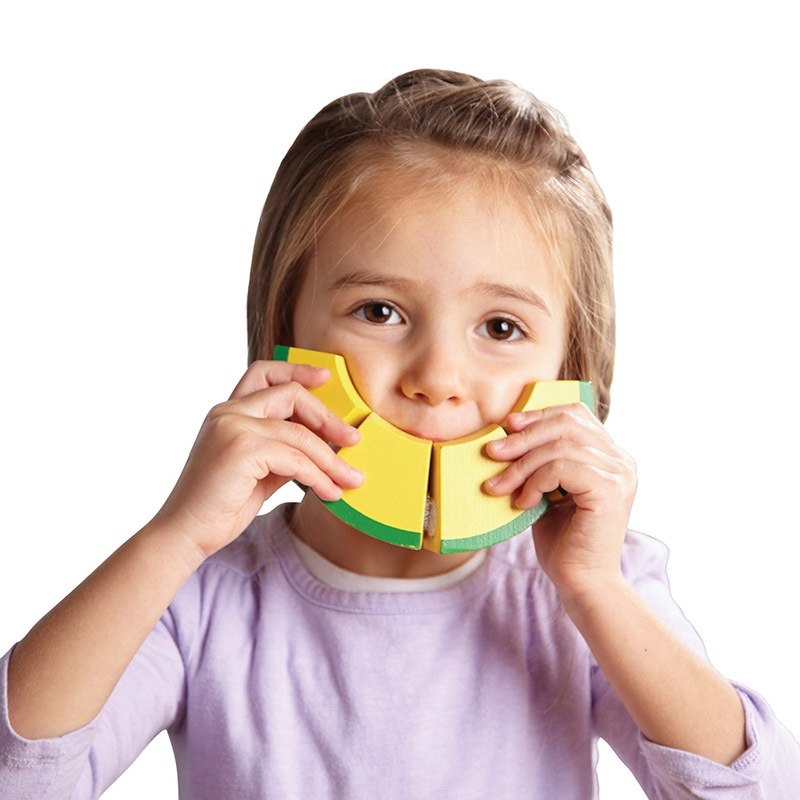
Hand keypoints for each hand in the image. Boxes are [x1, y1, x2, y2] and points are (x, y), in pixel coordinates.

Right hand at [153, 360, 363, 558]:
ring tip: (350, 478)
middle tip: (353, 438)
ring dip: (331, 459)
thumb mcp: (258, 471)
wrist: (186, 533)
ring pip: (300, 434)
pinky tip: (330, 492)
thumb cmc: (220, 505)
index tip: (325, 378)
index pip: (264, 373)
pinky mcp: (242, 449)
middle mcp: (228, 412)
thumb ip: (283, 452)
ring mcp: (233, 427)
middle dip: (328, 416)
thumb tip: (322, 448)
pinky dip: (319, 477)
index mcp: (227, 412)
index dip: (297, 370)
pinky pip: (296, 459)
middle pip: (290, 394)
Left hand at [485, 403, 635, 598]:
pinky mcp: (611, 489)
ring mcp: (619, 473)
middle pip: (566, 424)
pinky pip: (563, 467)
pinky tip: (523, 502)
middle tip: (492, 452)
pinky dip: (535, 481)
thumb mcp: (548, 491)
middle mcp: (620, 460)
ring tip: (499, 486)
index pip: (575, 415)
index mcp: (609, 456)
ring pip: (560, 446)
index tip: (507, 425)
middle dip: (524, 435)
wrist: (580, 583)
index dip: (539, 414)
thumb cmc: (562, 541)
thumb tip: (505, 434)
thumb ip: (539, 462)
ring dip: (521, 464)